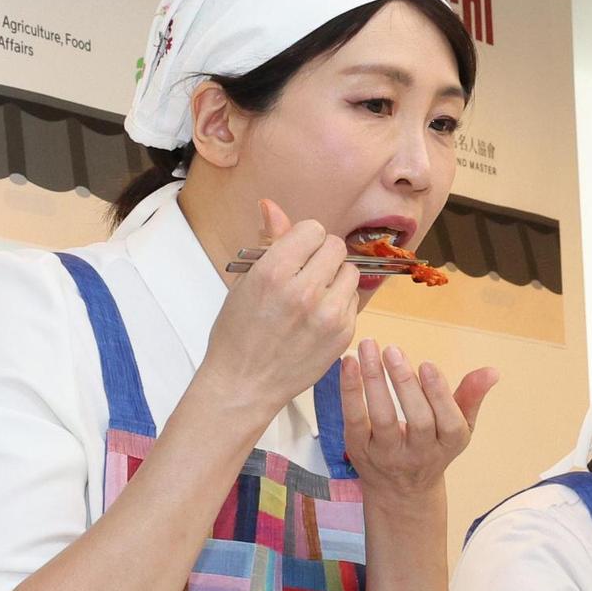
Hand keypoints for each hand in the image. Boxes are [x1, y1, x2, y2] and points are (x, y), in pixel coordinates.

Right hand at [199, 199, 359, 425]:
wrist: (244, 384)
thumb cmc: (237, 333)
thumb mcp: (244, 282)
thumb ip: (268, 243)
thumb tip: (271, 205)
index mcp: (273, 272)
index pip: (312, 229)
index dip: (303, 239)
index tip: (295, 253)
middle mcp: (303, 291)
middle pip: (336, 246)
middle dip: (321, 255)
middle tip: (305, 272)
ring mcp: (327, 315)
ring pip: (350, 272)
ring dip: (334, 277)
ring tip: (313, 295)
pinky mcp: (343, 334)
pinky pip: (354, 300)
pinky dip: (340, 303)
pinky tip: (317, 317)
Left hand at [341, 339, 498, 502]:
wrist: (400, 493)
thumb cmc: (432, 448)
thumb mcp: (457, 428)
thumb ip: (470, 397)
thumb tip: (492, 371)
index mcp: (448, 444)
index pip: (448, 421)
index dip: (439, 394)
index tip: (427, 364)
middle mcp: (419, 454)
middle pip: (417, 420)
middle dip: (405, 384)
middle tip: (393, 350)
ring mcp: (387, 455)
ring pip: (383, 419)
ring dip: (374, 381)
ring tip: (368, 348)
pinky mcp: (359, 450)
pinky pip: (355, 420)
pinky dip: (350, 391)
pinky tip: (349, 364)